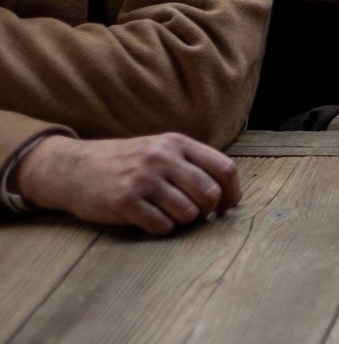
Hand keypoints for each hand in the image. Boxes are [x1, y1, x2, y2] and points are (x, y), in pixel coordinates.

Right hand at [15, 133, 240, 234]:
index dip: (232, 192)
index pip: (224, 168)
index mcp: (177, 143)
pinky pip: (162, 226)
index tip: (228, 206)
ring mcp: (143, 179)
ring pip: (188, 213)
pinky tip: (149, 219)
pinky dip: (161, 228)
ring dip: (183, 221)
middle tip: (195, 214)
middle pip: (210, 193)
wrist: (72, 167)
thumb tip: (228, 194)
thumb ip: (191, 163)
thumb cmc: (125, 162)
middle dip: (208, 210)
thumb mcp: (160, 149)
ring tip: (168, 213)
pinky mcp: (124, 201)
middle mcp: (162, 158)